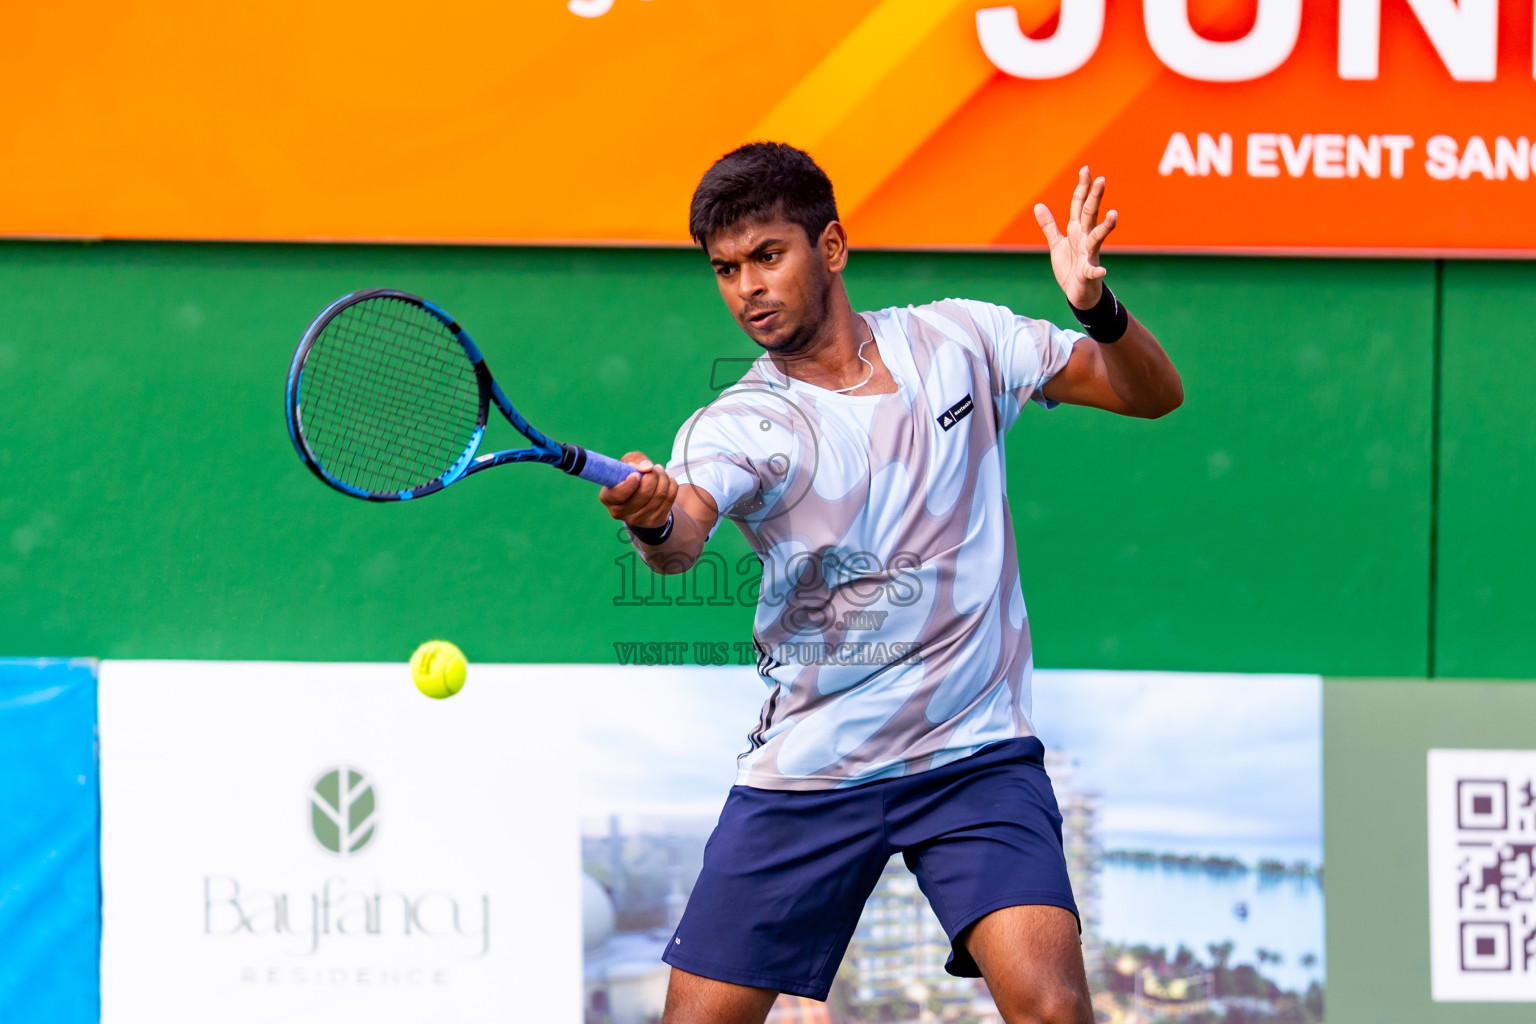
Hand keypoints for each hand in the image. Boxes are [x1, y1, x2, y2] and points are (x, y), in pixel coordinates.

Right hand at [598, 452, 677, 529]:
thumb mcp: (627, 464)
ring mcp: (638, 520)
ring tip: (660, 472)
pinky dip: (671, 485)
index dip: (630, 483)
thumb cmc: (630, 477)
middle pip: (644, 494)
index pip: (618, 495)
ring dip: (663, 478)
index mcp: (608, 498)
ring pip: (659, 495)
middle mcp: (620, 513)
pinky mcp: (654, 521)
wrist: (642, 498)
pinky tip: (666, 481)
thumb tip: (647, 467)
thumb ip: (635, 460)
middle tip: (653, 468)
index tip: (637, 474)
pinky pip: (669, 499)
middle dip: (652, 476)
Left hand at [1034, 166, 1117, 308]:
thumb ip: (1049, 226)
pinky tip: (1102, 270)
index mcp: (1076, 231)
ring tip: (1113, 214)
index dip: (1082, 188)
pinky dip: (1097, 271)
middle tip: (1102, 180)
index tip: (1086, 169)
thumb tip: (1038, 205)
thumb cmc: (1070, 267)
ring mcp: (1088, 255)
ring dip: (1105, 227)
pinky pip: (1093, 271)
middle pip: (1090, 215)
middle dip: (1095, 198)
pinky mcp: (1088, 273)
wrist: (1078, 293)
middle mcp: (1085, 239)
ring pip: (1097, 238)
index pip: (1079, 205)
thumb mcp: (1056, 244)